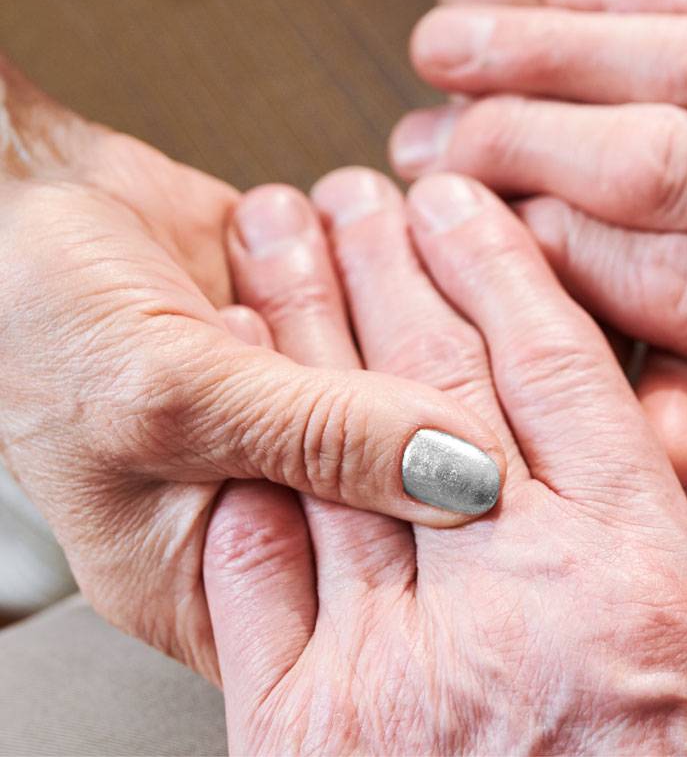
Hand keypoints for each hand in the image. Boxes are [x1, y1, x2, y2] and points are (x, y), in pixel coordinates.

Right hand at [0, 60, 508, 678]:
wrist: (5, 196)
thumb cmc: (30, 313)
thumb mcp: (172, 392)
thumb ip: (318, 435)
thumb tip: (460, 475)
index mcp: (208, 572)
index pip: (360, 598)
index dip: (447, 547)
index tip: (526, 493)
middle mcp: (264, 505)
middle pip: (398, 495)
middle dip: (451, 421)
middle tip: (513, 376)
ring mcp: (293, 428)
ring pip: (404, 404)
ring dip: (438, 332)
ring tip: (466, 279)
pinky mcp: (311, 353)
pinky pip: (388, 334)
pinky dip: (412, 283)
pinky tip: (438, 240)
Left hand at [204, 170, 686, 753]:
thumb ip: (649, 537)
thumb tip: (638, 432)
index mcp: (635, 580)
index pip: (556, 378)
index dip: (505, 270)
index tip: (472, 201)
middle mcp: (522, 606)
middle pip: (437, 391)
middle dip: (390, 268)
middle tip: (361, 190)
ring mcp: (405, 666)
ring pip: (340, 454)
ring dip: (303, 331)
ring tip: (286, 239)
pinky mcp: (310, 730)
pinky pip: (266, 571)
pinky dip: (247, 468)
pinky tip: (234, 382)